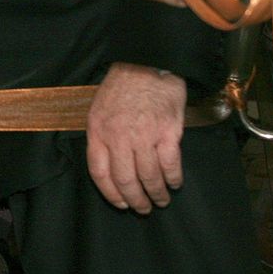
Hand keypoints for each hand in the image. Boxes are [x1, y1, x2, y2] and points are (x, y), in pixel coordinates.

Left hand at [86, 62, 185, 213]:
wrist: (147, 64)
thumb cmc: (122, 87)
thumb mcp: (98, 110)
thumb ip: (101, 137)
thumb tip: (109, 166)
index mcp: (98, 131)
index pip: (100, 172)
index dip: (110, 193)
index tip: (120, 203)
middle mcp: (119, 137)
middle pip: (125, 179)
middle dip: (135, 200)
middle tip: (143, 208)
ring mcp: (144, 135)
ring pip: (149, 177)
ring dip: (156, 194)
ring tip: (160, 201)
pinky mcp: (168, 132)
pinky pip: (170, 165)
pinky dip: (173, 179)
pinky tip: (174, 183)